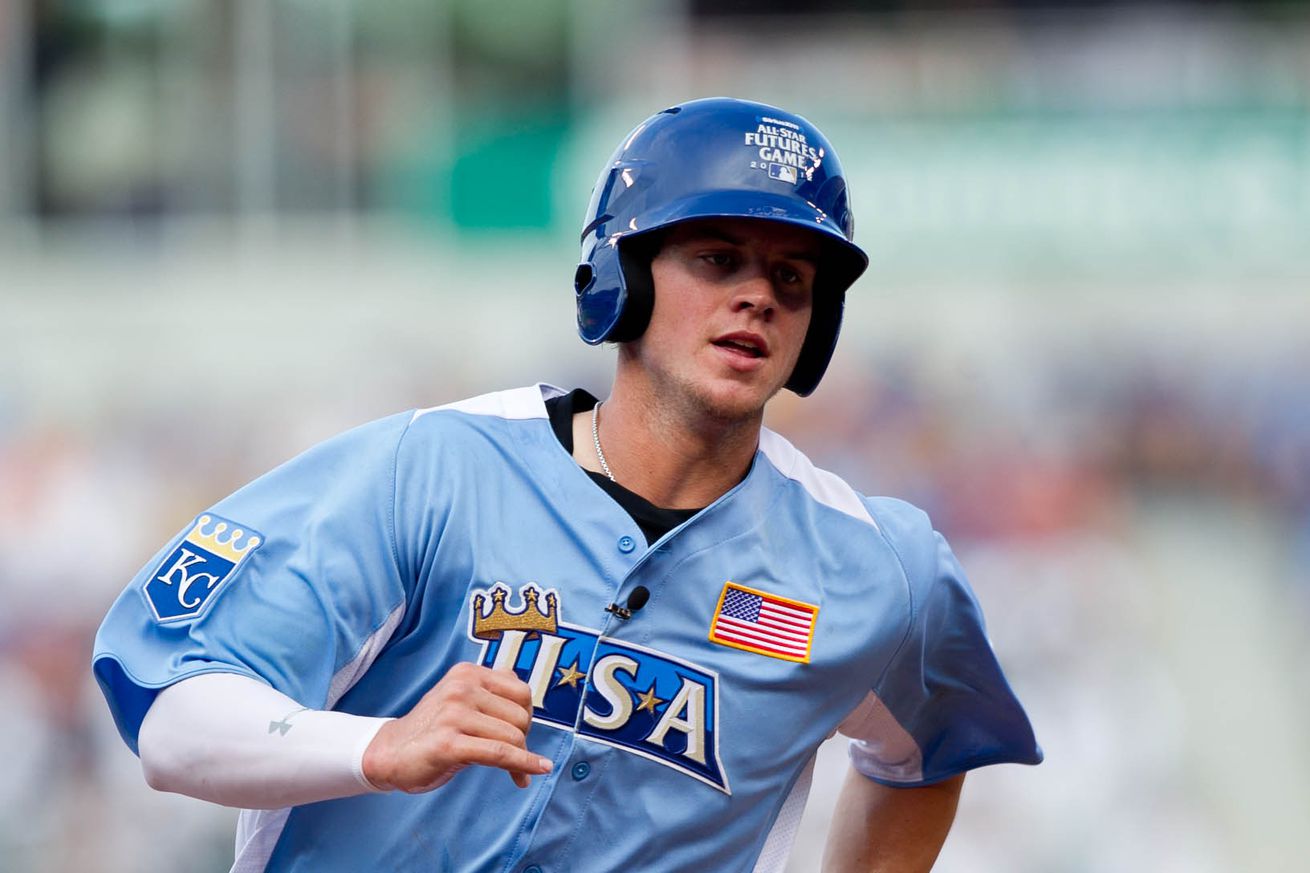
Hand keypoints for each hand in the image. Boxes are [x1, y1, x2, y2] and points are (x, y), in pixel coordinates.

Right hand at [361, 662, 552, 792]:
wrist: (390, 752)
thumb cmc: (433, 728)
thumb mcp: (460, 698)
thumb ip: (490, 689)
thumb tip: (524, 692)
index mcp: (467, 673)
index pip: (522, 692)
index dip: (527, 716)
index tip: (519, 734)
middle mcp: (461, 688)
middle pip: (520, 717)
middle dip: (522, 740)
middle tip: (510, 755)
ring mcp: (454, 714)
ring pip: (513, 737)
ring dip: (521, 760)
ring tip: (513, 771)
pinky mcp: (449, 744)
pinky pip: (499, 754)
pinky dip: (522, 765)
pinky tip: (526, 778)